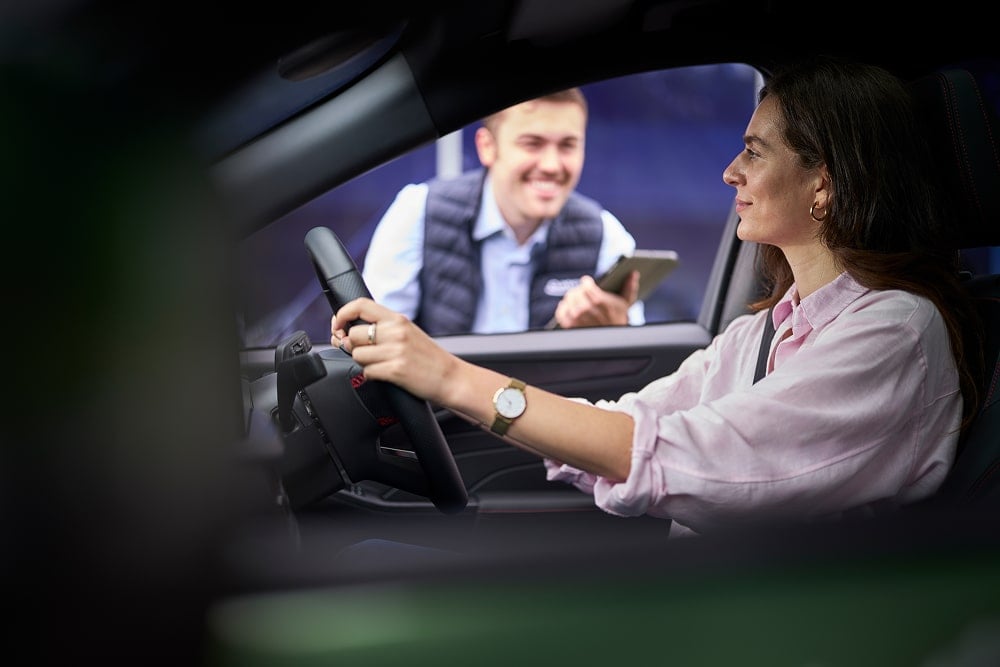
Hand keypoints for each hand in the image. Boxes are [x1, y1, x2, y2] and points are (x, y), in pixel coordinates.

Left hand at [331, 298, 457, 404]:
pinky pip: (367, 372)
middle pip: (353, 335)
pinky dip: (371, 376)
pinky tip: (385, 375)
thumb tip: (348, 333)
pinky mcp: (395, 370)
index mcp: (398, 319)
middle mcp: (396, 331)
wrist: (452, 378)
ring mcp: (396, 351)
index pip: (360, 305)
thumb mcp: (409, 333)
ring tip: (380, 365)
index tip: (337, 326)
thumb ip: (384, 328)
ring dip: (363, 363)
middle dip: (353, 347)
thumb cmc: (430, 358)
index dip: (342, 314)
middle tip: (365, 353)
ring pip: (357, 355)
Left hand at [552, 270, 638, 327]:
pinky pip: (561, 312)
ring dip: (571, 299)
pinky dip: (563, 308)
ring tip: (576, 299)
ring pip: (567, 301)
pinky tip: (568, 307)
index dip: (586, 282)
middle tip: (581, 292)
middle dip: (579, 290)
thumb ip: (629, 287)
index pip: (586, 285)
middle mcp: (587, 309)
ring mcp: (577, 318)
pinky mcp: (570, 326)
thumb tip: (633, 274)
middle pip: (576, 292)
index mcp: (600, 301)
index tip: (587, 282)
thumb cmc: (618, 320)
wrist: (611, 341)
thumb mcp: (625, 304)